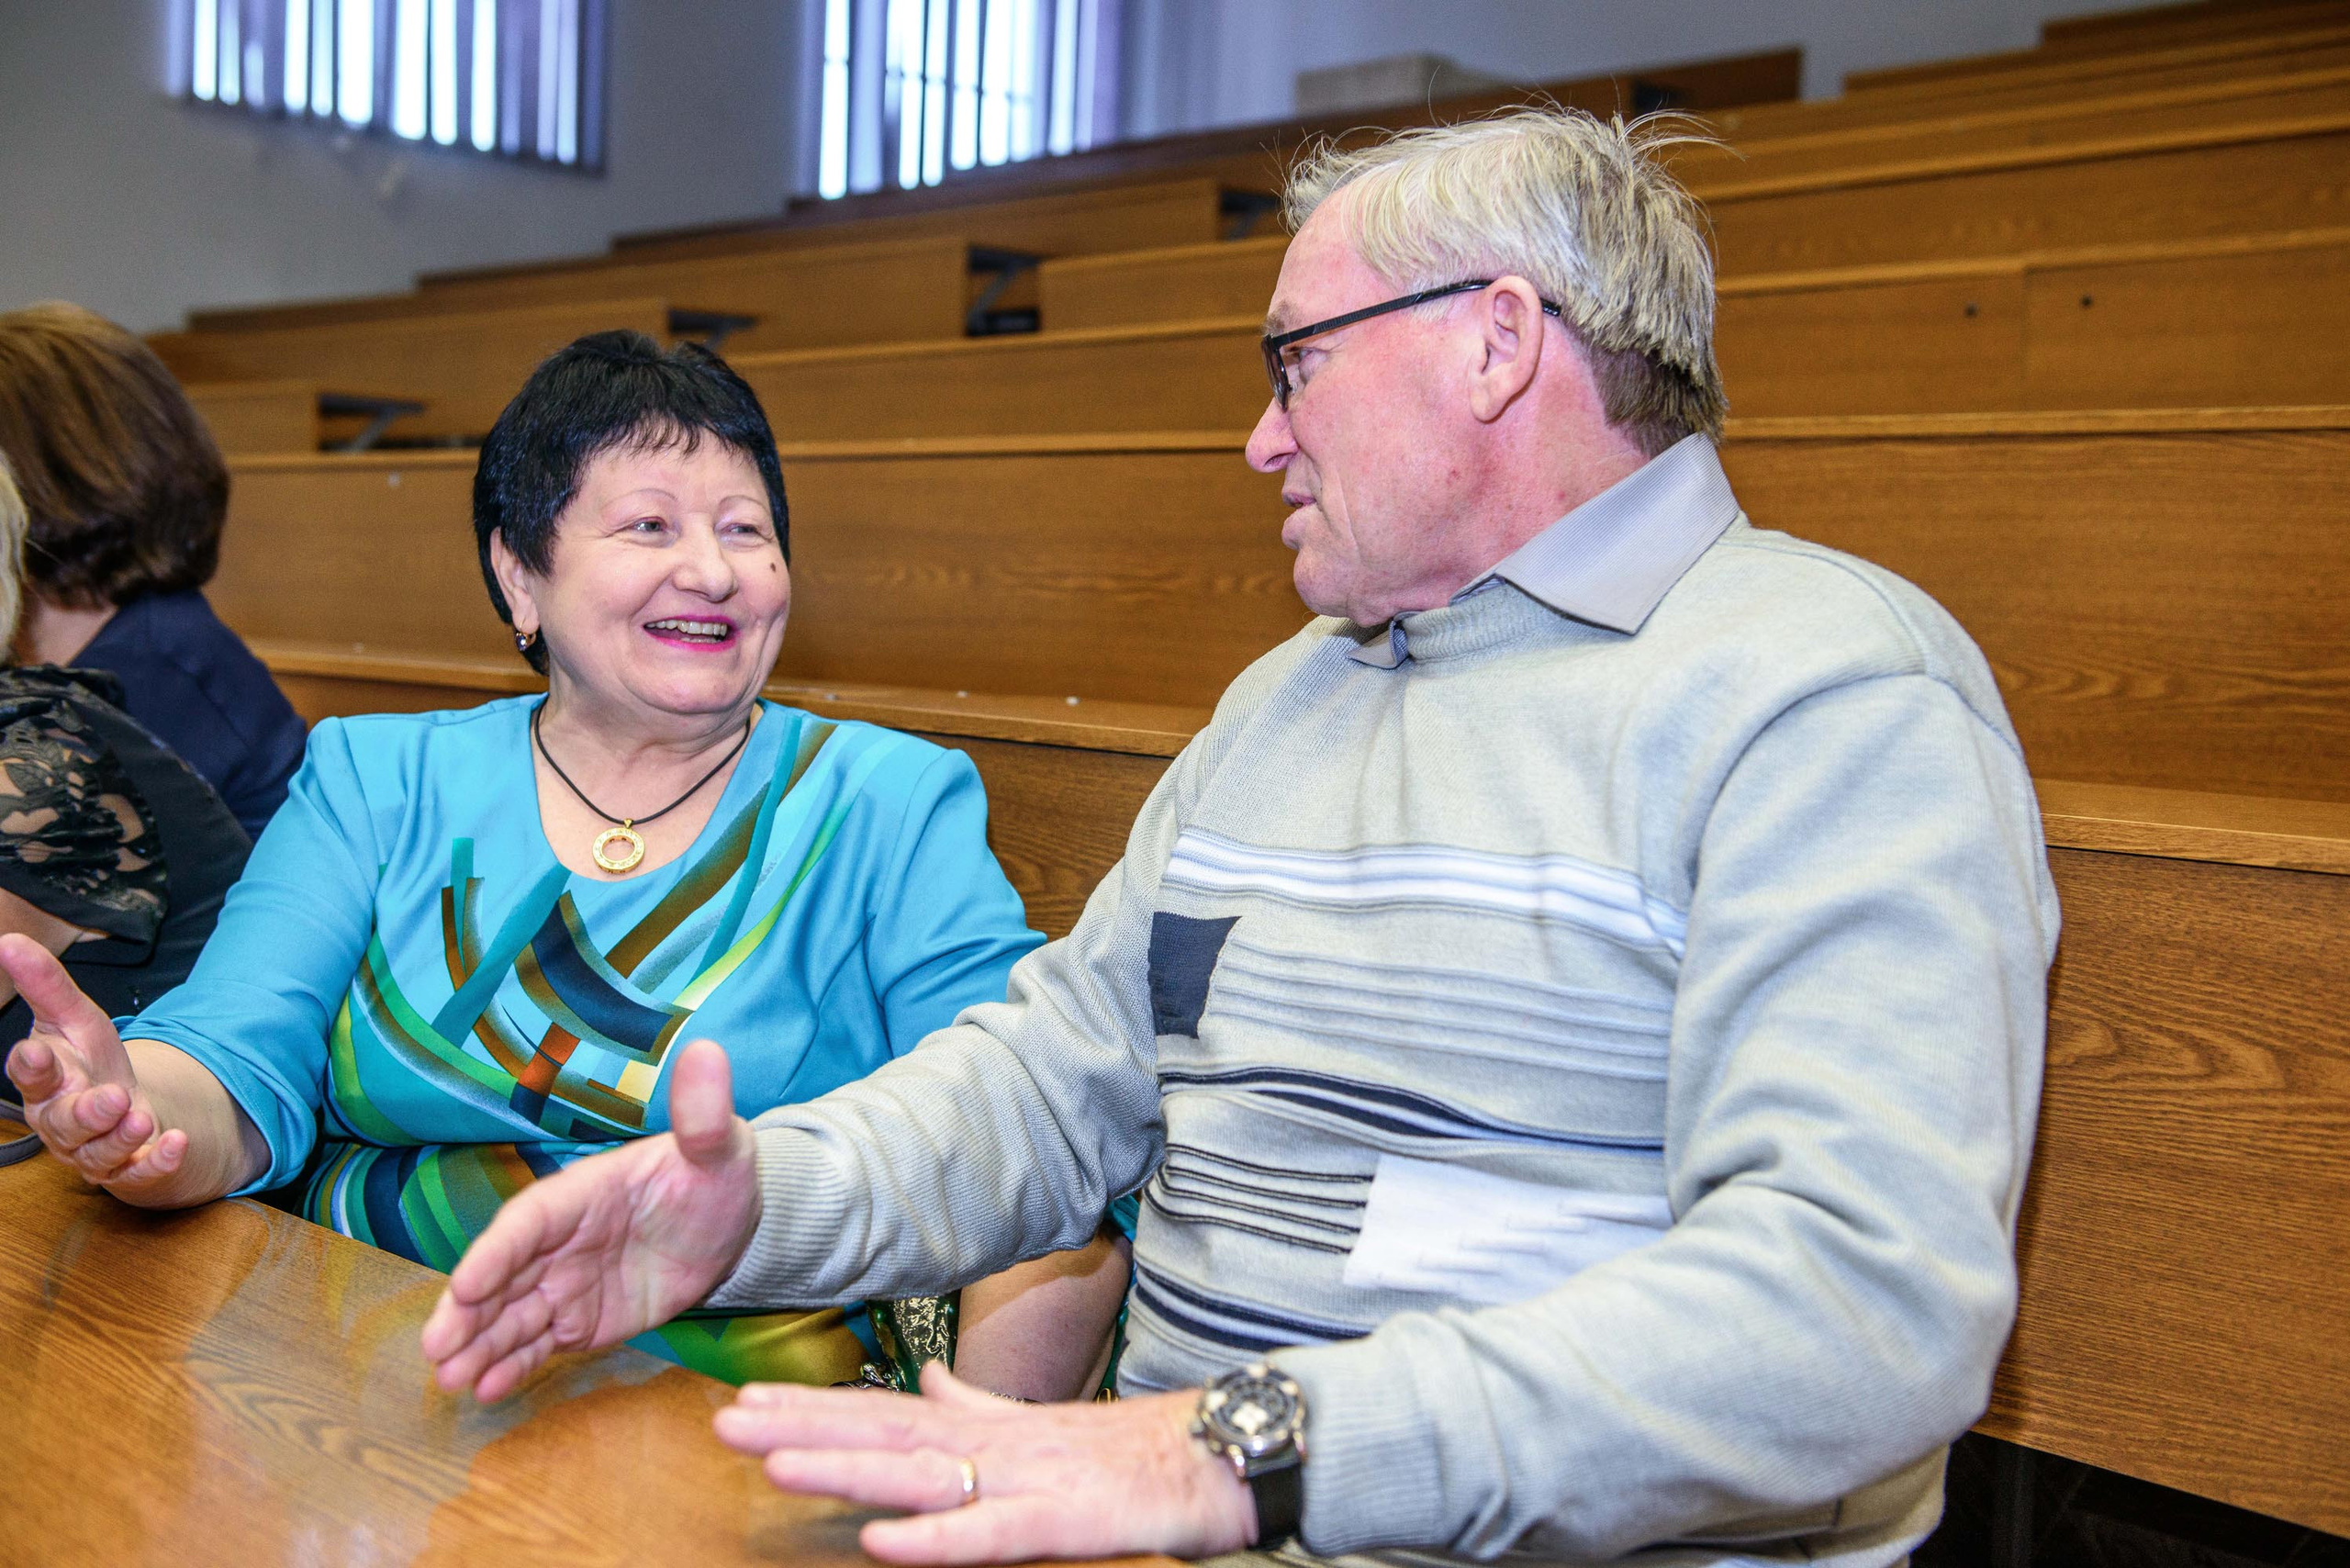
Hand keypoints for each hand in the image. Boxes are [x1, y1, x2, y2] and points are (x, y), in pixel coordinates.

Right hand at [0, 933, 187, 1198]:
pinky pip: (138, 1173)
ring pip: (98, 1152)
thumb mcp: (74, 1017)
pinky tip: (176, 1142)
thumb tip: (9, 941)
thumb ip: (46, 985)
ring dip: (120, 1137)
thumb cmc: (88, 1062)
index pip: (30, 1076)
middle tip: (112, 1097)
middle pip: (63, 1122)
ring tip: (140, 1117)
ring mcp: (92, 1150)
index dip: (30, 1066)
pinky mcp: (126, 1169)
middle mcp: (61, 1121)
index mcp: (44, 1082)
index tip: (35, 1052)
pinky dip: (156, 1161)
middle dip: (86, 1113)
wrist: (122, 1109)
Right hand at [421, 1037, 762, 1400]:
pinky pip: (539, 1345)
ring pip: (511, 1316)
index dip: (496, 1252)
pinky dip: (512, 1366)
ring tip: (449, 1382)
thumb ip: (702, 1116)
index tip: (465, 1284)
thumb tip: (708, 1051)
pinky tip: (485, 1391)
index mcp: (581, 1194)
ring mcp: (565, 1283)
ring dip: (478, 1347)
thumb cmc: (716, 1175)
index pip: (528, 1222)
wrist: (732, 1225)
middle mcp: (561, 1241)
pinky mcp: (580, 1320)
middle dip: (466, 1311)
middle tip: (435, 1349)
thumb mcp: (718, 1147)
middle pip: (502, 1276)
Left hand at [714, 1362, 1257, 1564]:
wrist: (1218, 1453)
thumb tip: (929, 1384)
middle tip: (727, 1423)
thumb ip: (980, 1408)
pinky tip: (881, 1541)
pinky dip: (934, 1538)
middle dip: (803, 1430)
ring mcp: (1026, 1479)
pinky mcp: (1062, 1521)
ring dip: (846, 1470)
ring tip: (775, 1466)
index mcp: (986, 1427)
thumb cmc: (1131, 1450)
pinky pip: (989, 1534)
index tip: (746, 1402)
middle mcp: (993, 1444)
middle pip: (884, 1437)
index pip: (885, 1415)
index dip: (815, 1410)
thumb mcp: (1042, 1424)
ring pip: (922, 1475)